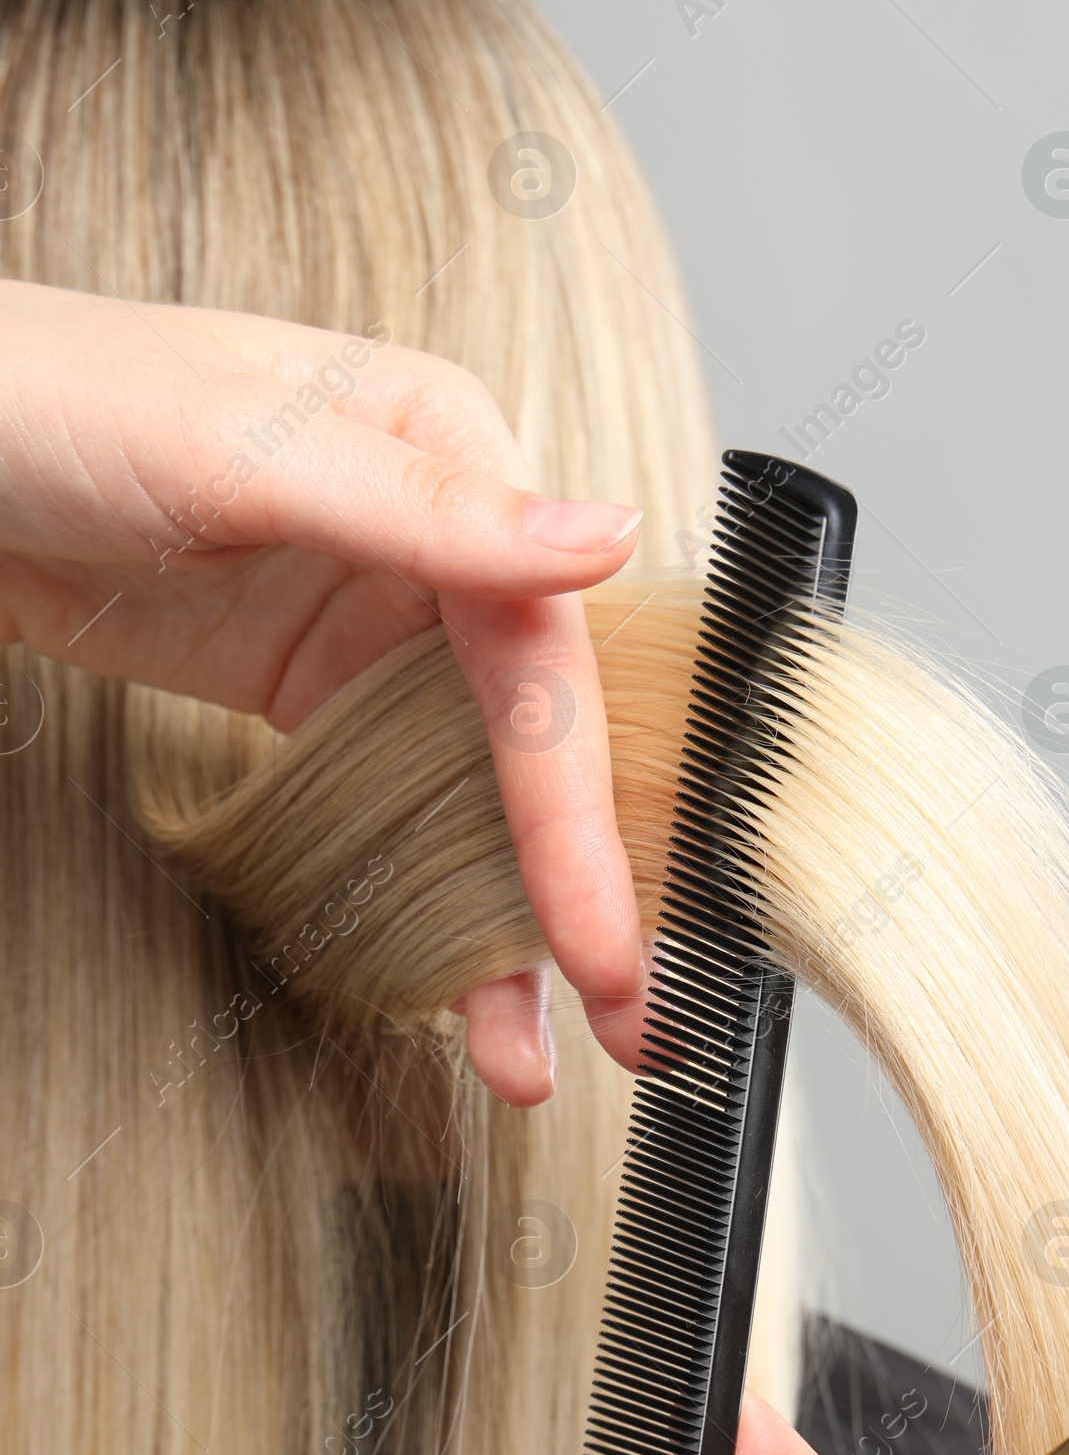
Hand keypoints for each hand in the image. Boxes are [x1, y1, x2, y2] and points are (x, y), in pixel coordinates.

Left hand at [0, 277, 648, 1092]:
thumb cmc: (54, 402)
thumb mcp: (241, 451)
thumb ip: (430, 510)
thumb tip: (604, 538)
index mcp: (451, 445)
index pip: (542, 657)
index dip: (574, 808)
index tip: (599, 933)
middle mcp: (439, 538)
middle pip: (535, 736)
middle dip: (579, 885)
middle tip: (625, 1013)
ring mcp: (378, 618)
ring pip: (477, 787)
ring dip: (506, 921)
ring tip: (531, 1052)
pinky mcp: (315, 685)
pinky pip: (400, 800)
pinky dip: (432, 895)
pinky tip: (458, 985)